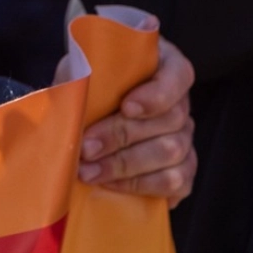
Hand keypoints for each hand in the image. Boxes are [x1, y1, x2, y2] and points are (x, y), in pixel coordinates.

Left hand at [61, 31, 196, 201]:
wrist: (91, 109)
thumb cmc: (90, 82)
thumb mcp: (84, 69)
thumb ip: (82, 77)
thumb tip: (67, 101)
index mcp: (165, 66)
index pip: (178, 76)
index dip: (156, 95)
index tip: (126, 107)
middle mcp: (181, 101)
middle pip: (169, 121)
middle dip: (121, 137)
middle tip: (86, 148)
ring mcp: (185, 136)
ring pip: (173, 154)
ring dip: (126, 167)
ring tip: (89, 172)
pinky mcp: (183, 168)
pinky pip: (178, 182)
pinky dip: (145, 187)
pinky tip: (114, 186)